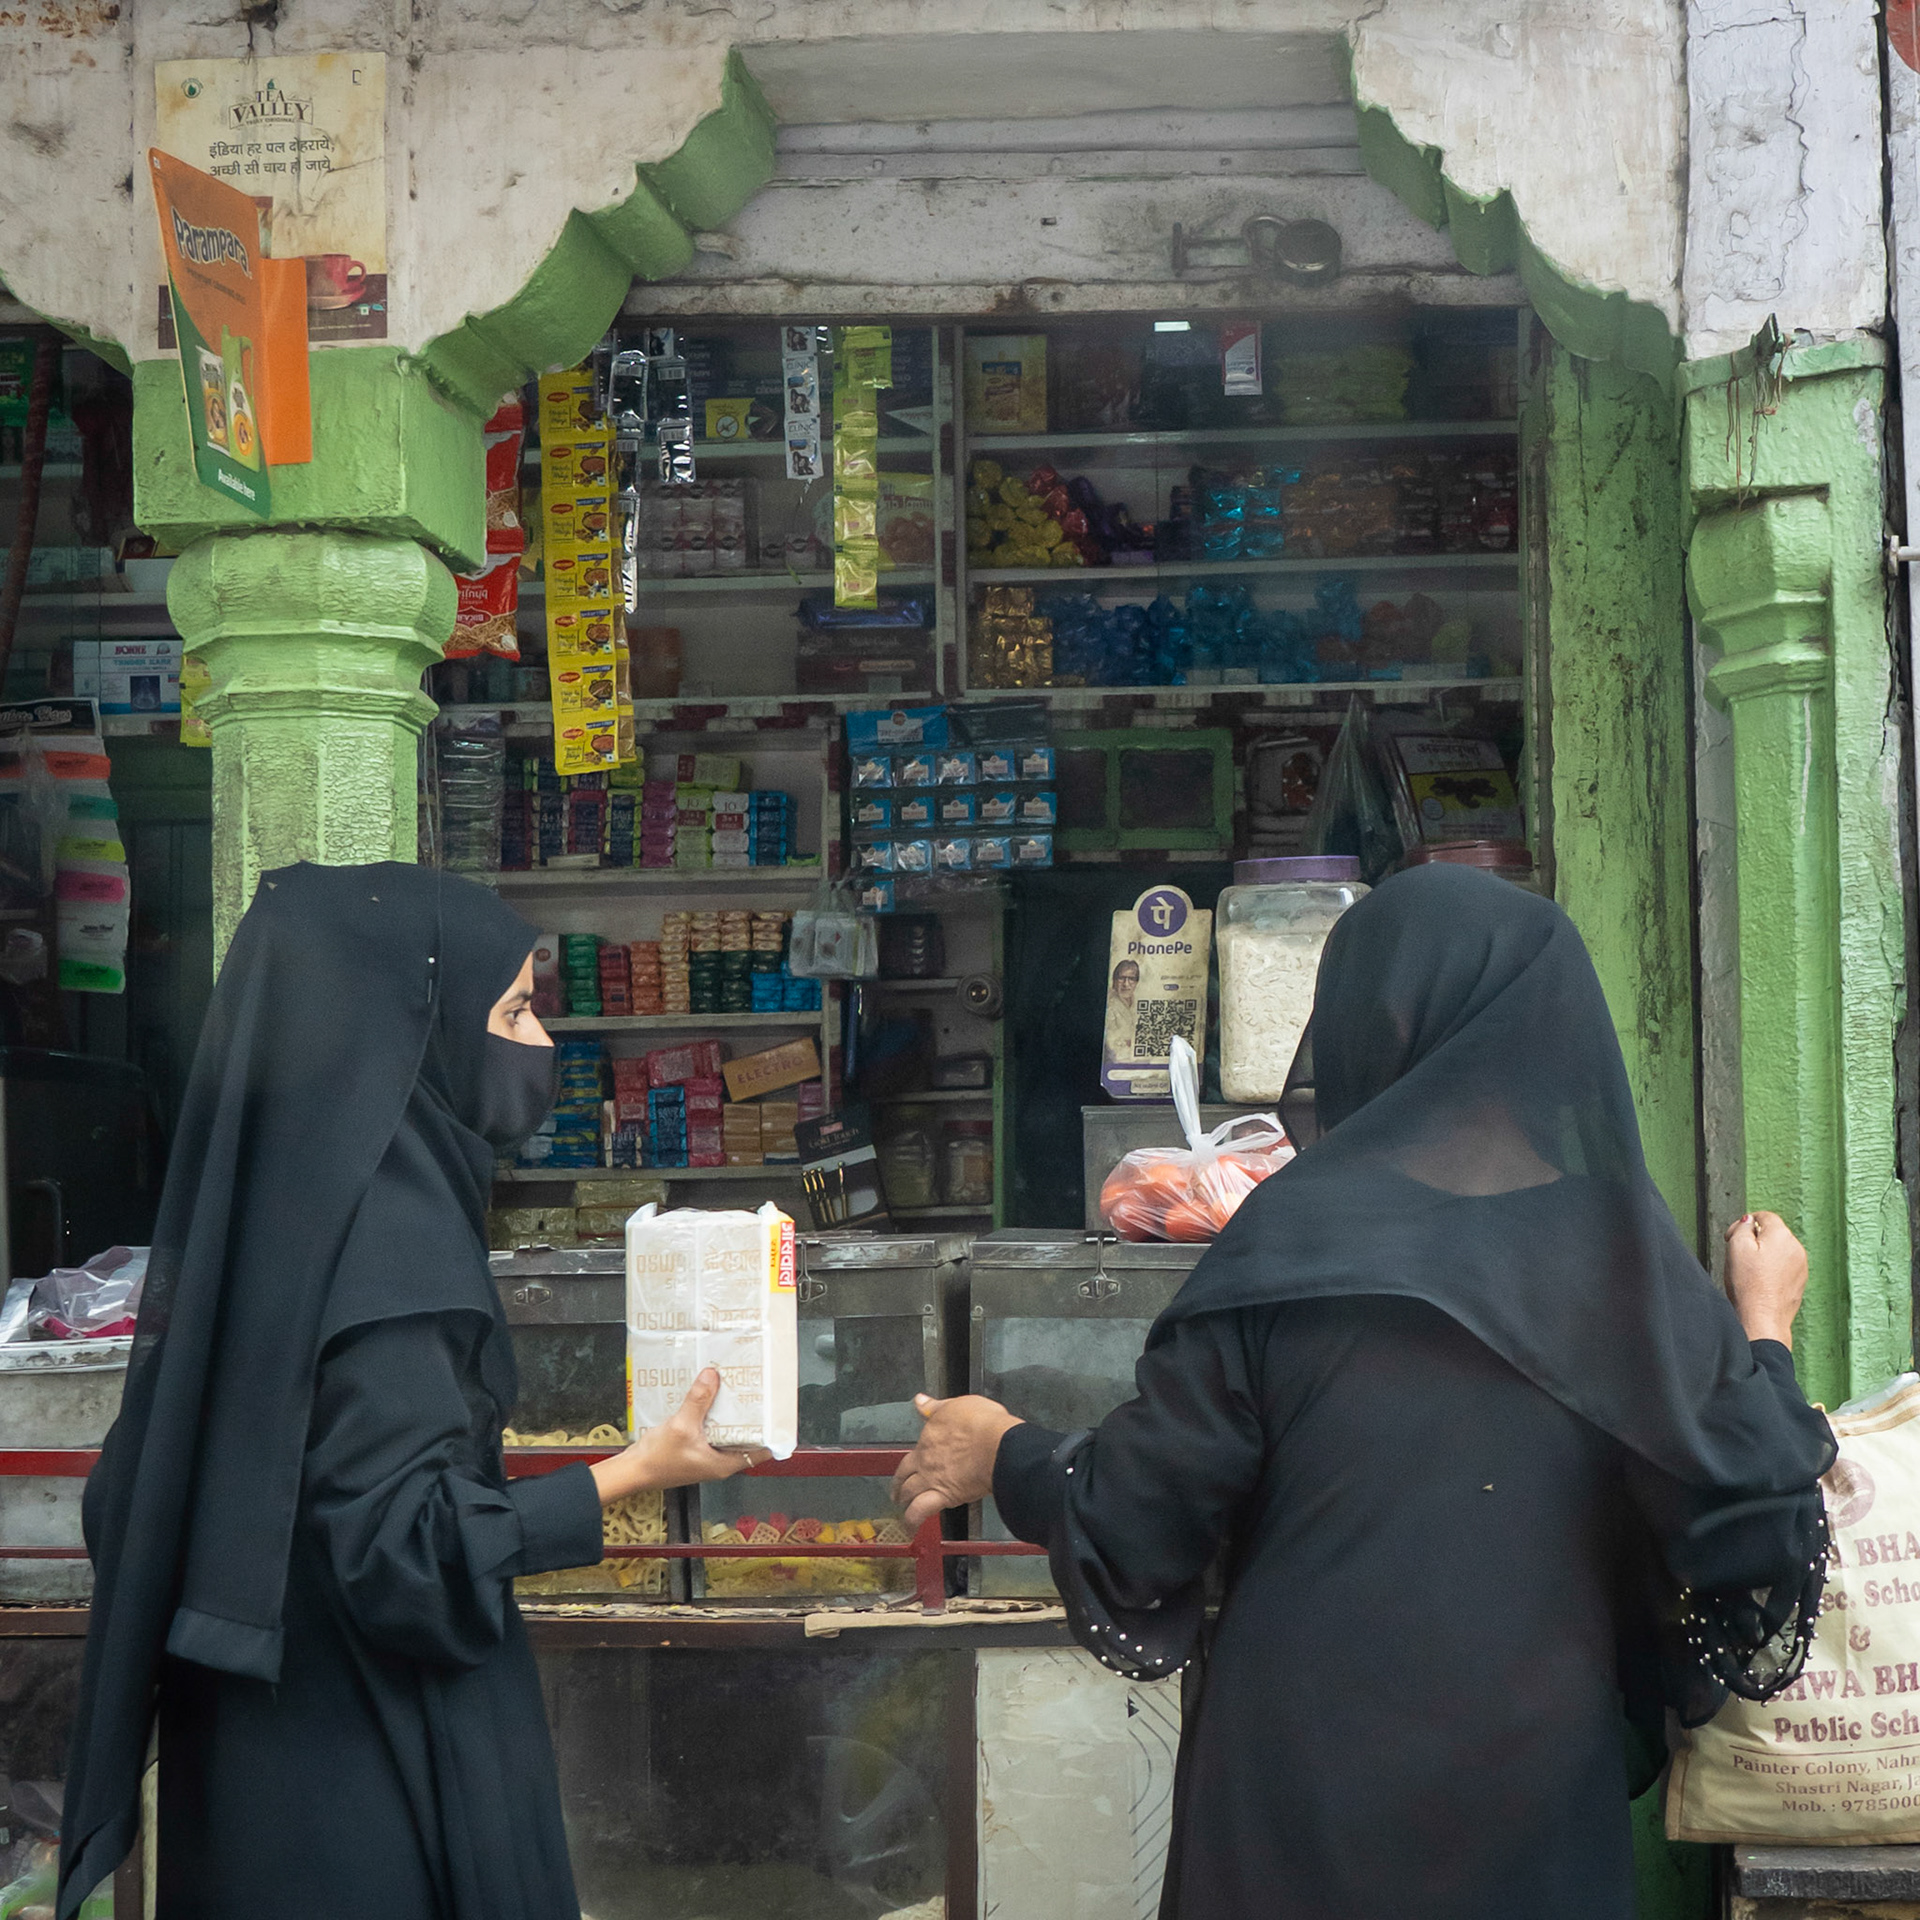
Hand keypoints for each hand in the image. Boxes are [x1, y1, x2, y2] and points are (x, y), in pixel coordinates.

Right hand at [589, 1367, 769, 1504]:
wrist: (632, 1471)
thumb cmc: (657, 1460)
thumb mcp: (682, 1426)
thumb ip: (698, 1401)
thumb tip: (712, 1377)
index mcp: (724, 1463)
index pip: (759, 1450)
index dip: (770, 1433)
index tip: (775, 1412)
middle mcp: (719, 1461)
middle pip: (743, 1436)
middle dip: (748, 1415)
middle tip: (754, 1391)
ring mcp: (706, 1455)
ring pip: (725, 1431)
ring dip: (727, 1412)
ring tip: (732, 1389)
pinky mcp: (694, 1448)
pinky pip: (709, 1429)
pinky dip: (710, 1414)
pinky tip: (707, 1398)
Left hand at [891, 1393, 1021, 1529]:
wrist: (997, 1444)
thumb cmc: (983, 1422)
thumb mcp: (957, 1406)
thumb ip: (935, 1407)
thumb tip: (920, 1401)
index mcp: (930, 1437)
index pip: (916, 1449)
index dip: (911, 1459)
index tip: (911, 1463)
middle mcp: (926, 1459)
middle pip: (905, 1473)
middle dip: (899, 1482)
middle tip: (896, 1490)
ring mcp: (932, 1478)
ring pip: (909, 1492)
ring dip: (903, 1500)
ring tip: (902, 1508)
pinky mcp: (943, 1495)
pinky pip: (920, 1511)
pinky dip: (912, 1520)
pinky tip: (909, 1527)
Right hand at [1723, 1211, 1807, 1348]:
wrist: (1763, 1319)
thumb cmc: (1749, 1285)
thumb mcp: (1736, 1247)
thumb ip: (1741, 1227)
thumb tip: (1749, 1221)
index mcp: (1782, 1235)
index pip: (1764, 1216)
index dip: (1744, 1224)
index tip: (1731, 1238)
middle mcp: (1796, 1248)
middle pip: (1772, 1234)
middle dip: (1754, 1240)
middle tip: (1738, 1257)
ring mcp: (1800, 1266)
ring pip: (1778, 1251)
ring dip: (1763, 1256)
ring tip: (1749, 1272)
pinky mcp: (1799, 1282)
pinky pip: (1783, 1267)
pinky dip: (1771, 1270)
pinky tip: (1759, 1282)